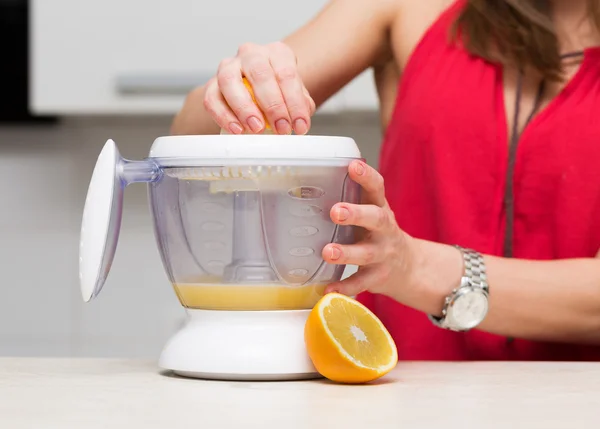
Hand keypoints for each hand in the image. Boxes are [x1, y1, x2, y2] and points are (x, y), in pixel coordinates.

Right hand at [203, 42, 315, 134]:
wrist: (253, 89)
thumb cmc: (278, 91)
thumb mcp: (295, 94)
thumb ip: (301, 105)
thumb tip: (300, 120)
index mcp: (276, 53)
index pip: (287, 74)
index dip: (295, 103)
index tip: (300, 126)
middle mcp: (251, 54)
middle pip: (260, 74)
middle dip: (273, 105)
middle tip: (281, 128)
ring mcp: (228, 66)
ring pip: (229, 81)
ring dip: (244, 108)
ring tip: (256, 128)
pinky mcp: (212, 83)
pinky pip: (212, 98)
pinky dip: (223, 116)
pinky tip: (237, 129)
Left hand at [322, 160, 423, 304]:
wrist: (409, 267)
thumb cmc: (379, 233)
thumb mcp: (372, 212)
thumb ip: (352, 198)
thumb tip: (312, 180)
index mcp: (380, 209)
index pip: (377, 187)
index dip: (366, 176)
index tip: (353, 165)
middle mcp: (384, 230)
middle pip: (375, 218)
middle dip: (356, 214)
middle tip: (336, 211)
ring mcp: (383, 254)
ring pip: (366, 253)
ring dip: (347, 253)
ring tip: (328, 252)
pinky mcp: (378, 277)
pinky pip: (360, 283)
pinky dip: (345, 287)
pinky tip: (328, 290)